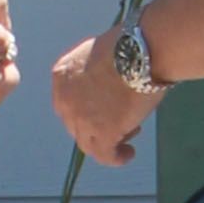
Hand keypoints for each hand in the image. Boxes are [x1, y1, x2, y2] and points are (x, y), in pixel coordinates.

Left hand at [52, 29, 158, 165]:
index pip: (68, 102)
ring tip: (130, 135)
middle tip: (121, 121)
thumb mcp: (98, 53)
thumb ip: (94, 72)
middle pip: (75, 124)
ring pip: (88, 142)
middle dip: (96, 125)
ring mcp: (81, 118)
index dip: (85, 110)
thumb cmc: (129, 45)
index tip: (103, 110)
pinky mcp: (101, 133)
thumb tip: (106, 85)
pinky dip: (115, 157)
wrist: (141, 51)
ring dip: (107, 142)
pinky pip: (104, 155)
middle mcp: (64, 99)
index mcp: (62, 75)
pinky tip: (127, 154)